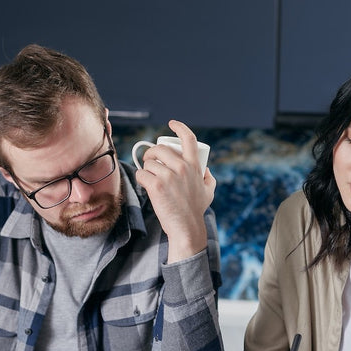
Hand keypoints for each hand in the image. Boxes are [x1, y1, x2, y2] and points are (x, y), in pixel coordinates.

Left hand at [135, 119, 215, 262]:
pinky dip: (141, 179)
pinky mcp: (156, 186)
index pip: (188, 138)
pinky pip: (141, 174)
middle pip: (160, 149)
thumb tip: (206, 169)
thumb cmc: (196, 210)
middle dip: (151, 153)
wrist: (186, 227)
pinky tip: (145, 185)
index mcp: (194, 166)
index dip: (179, 127)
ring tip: (149, 178)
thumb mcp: (209, 191)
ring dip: (146, 169)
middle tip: (149, 161)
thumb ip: (209, 178)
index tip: (172, 123)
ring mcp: (168, 176)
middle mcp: (182, 168)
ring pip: (149, 163)